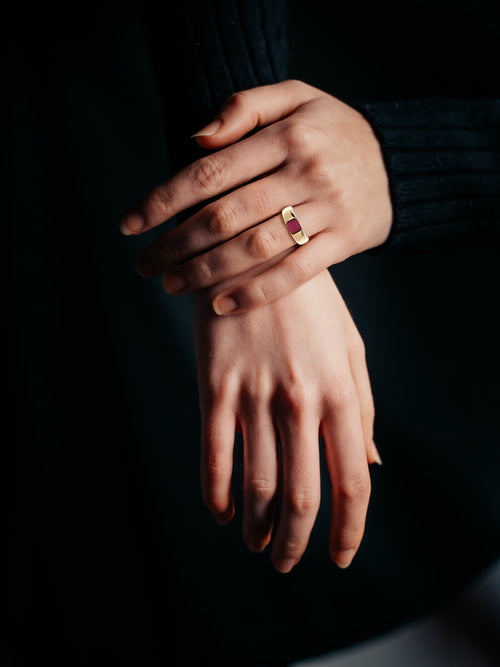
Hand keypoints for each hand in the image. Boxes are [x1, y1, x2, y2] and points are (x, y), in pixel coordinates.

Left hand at [123, 79, 391, 314]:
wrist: (399, 165)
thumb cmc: (333, 131)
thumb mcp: (296, 97)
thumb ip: (244, 107)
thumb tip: (196, 140)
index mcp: (286, 135)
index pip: (209, 172)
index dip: (163, 200)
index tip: (130, 225)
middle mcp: (304, 172)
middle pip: (224, 216)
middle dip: (175, 244)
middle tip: (144, 265)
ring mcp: (326, 210)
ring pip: (253, 248)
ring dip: (206, 272)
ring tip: (170, 285)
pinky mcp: (343, 242)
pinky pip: (294, 274)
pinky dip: (255, 292)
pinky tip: (220, 305)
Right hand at [195, 269, 380, 571]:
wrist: (257, 251)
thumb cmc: (312, 305)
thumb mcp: (351, 348)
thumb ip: (362, 409)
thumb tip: (372, 464)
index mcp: (340, 392)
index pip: (353, 480)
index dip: (349, 530)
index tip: (339, 556)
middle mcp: (300, 401)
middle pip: (303, 496)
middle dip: (296, 543)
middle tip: (287, 562)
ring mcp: (254, 395)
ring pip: (257, 484)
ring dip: (257, 526)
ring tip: (256, 543)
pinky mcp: (214, 386)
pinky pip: (214, 454)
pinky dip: (215, 493)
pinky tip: (219, 511)